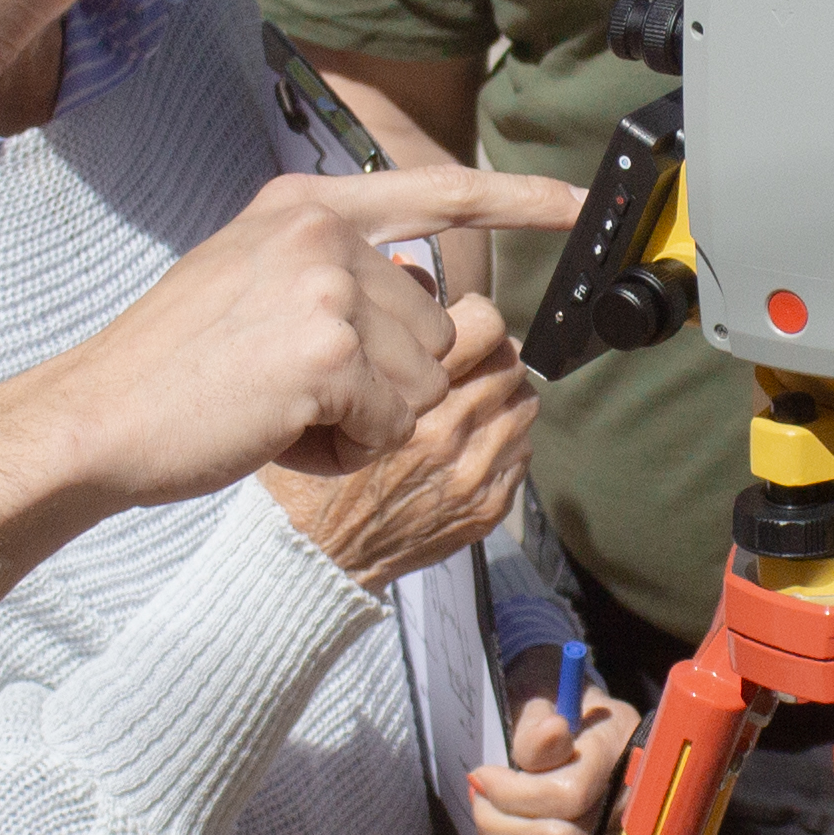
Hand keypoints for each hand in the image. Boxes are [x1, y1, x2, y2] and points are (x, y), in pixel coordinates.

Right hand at [23, 168, 580, 506]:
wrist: (100, 417)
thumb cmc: (171, 368)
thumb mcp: (248, 277)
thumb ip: (331, 267)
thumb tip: (419, 287)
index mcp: (304, 207)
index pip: (435, 189)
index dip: (516, 200)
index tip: (578, 205)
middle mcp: (321, 233)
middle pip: (435, 325)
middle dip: (383, 378)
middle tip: (289, 386)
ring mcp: (327, 290)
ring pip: (423, 380)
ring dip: (366, 417)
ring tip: (281, 406)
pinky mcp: (329, 354)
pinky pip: (393, 422)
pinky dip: (347, 446)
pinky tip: (282, 431)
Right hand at [262, 294, 544, 589]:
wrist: (315, 553)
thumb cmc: (310, 467)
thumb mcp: (324, 389)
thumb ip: (375, 336)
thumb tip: (417, 281)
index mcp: (408, 396)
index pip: (485, 324)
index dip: (475, 316)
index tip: (463, 322)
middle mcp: (449, 433)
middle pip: (510, 361)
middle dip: (490, 355)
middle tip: (469, 361)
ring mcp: (474, 474)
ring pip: (523, 405)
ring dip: (502, 398)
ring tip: (472, 402)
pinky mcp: (487, 506)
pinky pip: (522, 452)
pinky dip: (503, 441)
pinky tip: (469, 444)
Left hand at [467, 679, 642, 834]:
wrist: (585, 729)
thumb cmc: (560, 713)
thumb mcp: (548, 701)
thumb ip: (542, 723)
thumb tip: (553, 731)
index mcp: (618, 752)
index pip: (569, 794)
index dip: (514, 792)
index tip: (482, 773)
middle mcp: (628, 802)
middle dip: (502, 820)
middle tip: (477, 793)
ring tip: (485, 811)